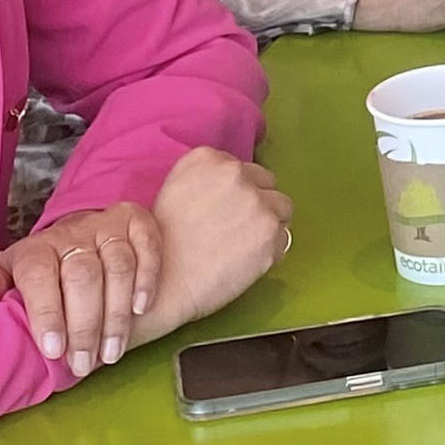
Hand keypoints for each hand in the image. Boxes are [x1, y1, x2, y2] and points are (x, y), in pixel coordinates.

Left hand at [0, 202, 160, 376]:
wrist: (83, 232)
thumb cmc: (46, 267)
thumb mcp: (13, 273)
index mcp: (37, 248)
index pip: (40, 275)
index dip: (47, 313)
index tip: (54, 350)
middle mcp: (74, 233)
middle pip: (83, 276)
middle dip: (84, 325)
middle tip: (84, 363)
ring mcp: (109, 226)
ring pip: (118, 266)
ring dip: (116, 314)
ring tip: (111, 352)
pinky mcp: (139, 223)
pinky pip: (148, 247)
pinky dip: (147, 279)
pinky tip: (140, 309)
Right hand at [140, 146, 293, 341]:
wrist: (161, 285)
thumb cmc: (163, 246)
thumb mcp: (176, 190)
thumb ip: (208, 178)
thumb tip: (239, 182)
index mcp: (207, 159)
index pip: (243, 169)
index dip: (238, 193)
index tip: (226, 212)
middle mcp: (234, 173)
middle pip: (267, 184)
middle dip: (257, 204)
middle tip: (235, 231)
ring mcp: (255, 201)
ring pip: (282, 207)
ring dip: (268, 225)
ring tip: (241, 247)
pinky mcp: (270, 232)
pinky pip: (283, 239)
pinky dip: (269, 252)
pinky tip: (243, 262)